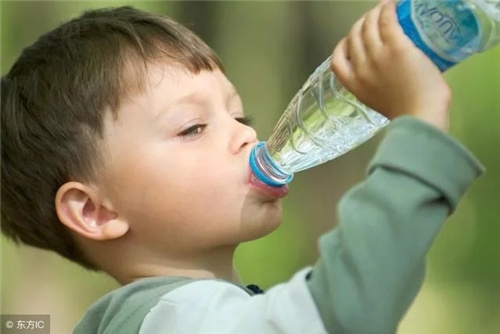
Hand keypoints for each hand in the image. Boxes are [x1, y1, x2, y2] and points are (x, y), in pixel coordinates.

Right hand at [331, 0, 450, 131]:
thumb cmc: (408, 114)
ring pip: (368, 26)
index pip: (337, 60)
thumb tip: (387, 75)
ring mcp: (378, 57)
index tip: (352, 40)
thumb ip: (377, 87)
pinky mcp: (397, 47)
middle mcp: (361, 68)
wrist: (421, 116)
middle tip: (373, 19)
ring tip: (383, 8)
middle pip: (353, 37)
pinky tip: (392, 5)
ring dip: (374, 13)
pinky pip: (387, 22)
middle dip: (360, 24)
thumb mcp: (379, 102)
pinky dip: (387, 10)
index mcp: (355, 85)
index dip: (343, 46)